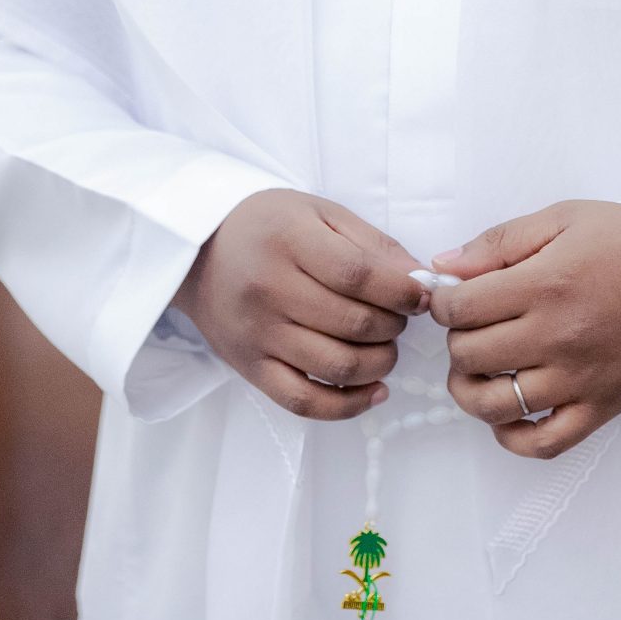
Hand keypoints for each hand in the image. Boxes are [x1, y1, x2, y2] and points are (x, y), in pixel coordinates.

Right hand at [178, 189, 428, 420]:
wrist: (198, 251)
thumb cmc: (269, 226)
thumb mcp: (320, 213)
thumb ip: (373, 244)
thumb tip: (420, 280)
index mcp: (290, 241)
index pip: (359, 275)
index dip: (402, 291)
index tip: (422, 295)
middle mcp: (269, 290)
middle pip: (353, 324)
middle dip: (394, 326)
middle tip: (399, 317)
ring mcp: (258, 334)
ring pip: (336, 366)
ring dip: (380, 363)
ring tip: (386, 348)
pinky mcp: (250, 368)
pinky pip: (303, 402)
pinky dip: (347, 406)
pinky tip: (375, 391)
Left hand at [428, 201, 620, 459]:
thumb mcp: (563, 218)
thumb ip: (499, 242)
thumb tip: (444, 265)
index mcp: (545, 285)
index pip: (459, 309)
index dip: (442, 301)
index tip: (451, 296)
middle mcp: (558, 337)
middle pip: (470, 356)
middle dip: (456, 339)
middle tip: (471, 326)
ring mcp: (580, 379)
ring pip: (495, 406)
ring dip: (471, 389)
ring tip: (478, 370)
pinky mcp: (602, 407)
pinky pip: (544, 443)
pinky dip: (513, 437)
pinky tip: (506, 414)